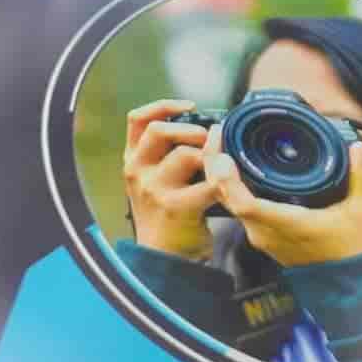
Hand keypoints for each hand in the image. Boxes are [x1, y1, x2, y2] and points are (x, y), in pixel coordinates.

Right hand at [122, 99, 216, 260]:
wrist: (162, 255)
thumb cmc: (164, 214)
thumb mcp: (151, 179)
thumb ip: (165, 153)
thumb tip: (204, 126)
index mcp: (133, 161)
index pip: (138, 119)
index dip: (164, 106)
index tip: (189, 107)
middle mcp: (138, 172)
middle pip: (160, 130)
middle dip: (192, 130)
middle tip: (209, 140)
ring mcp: (155, 189)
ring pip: (186, 154)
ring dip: (210, 155)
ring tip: (220, 165)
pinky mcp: (177, 207)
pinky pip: (209, 183)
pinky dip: (223, 180)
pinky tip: (228, 183)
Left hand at [203, 128, 361, 266]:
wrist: (352, 285)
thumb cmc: (355, 249)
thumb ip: (359, 175)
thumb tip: (356, 146)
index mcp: (285, 223)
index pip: (243, 203)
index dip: (226, 179)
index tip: (222, 152)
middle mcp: (264, 232)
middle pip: (227, 198)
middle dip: (216, 165)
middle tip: (219, 133)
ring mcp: (261, 237)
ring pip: (230, 203)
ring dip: (221, 176)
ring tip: (223, 144)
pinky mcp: (263, 237)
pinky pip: (239, 209)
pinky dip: (232, 187)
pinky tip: (236, 167)